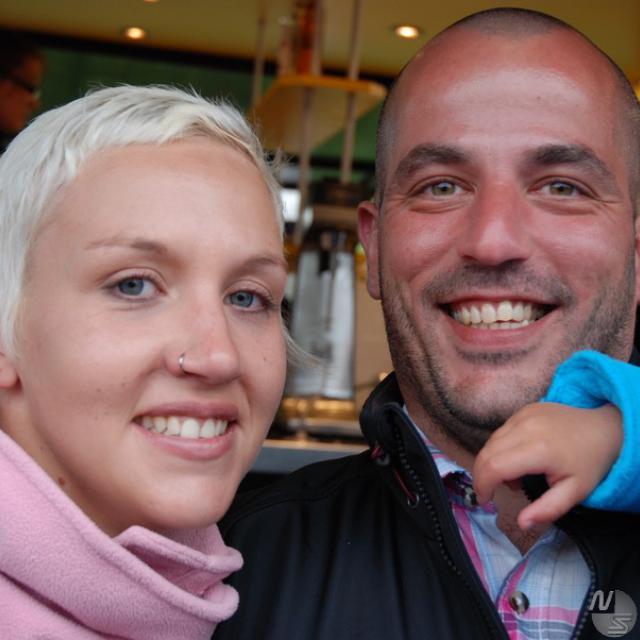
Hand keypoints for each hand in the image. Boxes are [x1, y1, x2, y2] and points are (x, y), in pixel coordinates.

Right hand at [473, 402, 621, 529]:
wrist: (604, 428)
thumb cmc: (590, 463)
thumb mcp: (575, 492)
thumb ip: (548, 509)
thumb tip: (522, 523)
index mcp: (538, 449)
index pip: (494, 467)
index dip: (483, 485)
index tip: (486, 501)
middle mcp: (525, 427)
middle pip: (487, 453)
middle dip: (481, 476)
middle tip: (491, 493)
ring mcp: (523, 415)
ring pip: (491, 441)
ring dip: (490, 462)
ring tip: (511, 478)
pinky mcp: (523, 410)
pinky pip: (501, 431)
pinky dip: (499, 448)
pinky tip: (516, 459)